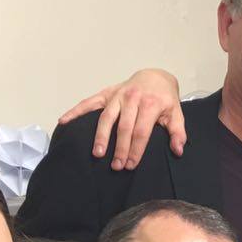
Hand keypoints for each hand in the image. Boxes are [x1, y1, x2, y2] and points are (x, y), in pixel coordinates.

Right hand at [58, 69, 183, 169]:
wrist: (155, 76)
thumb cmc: (165, 99)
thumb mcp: (176, 114)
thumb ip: (177, 133)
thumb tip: (178, 151)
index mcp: (150, 104)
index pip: (141, 131)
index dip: (136, 149)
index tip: (130, 165)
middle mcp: (131, 99)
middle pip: (123, 127)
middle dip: (119, 148)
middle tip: (115, 165)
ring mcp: (117, 95)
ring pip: (106, 117)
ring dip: (101, 136)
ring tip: (97, 153)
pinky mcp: (106, 93)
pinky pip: (89, 102)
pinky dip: (75, 111)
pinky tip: (63, 121)